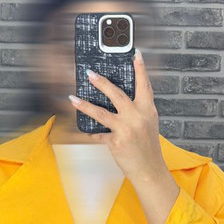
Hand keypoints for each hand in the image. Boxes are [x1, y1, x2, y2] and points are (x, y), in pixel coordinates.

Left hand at [68, 49, 168, 182]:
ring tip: (73, 97)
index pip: (144, 85)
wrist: (150, 170)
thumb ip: (139, 109)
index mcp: (147, 110)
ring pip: (101, 113)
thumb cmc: (148, 147)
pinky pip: (98, 134)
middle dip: (102, 82)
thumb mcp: (148, 123)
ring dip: (85, 104)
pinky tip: (83, 131)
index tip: (135, 53)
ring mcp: (126, 129)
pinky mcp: (116, 142)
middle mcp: (138, 117)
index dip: (140, 68)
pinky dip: (90, 133)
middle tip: (89, 73)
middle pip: (117, 94)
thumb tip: (123, 98)